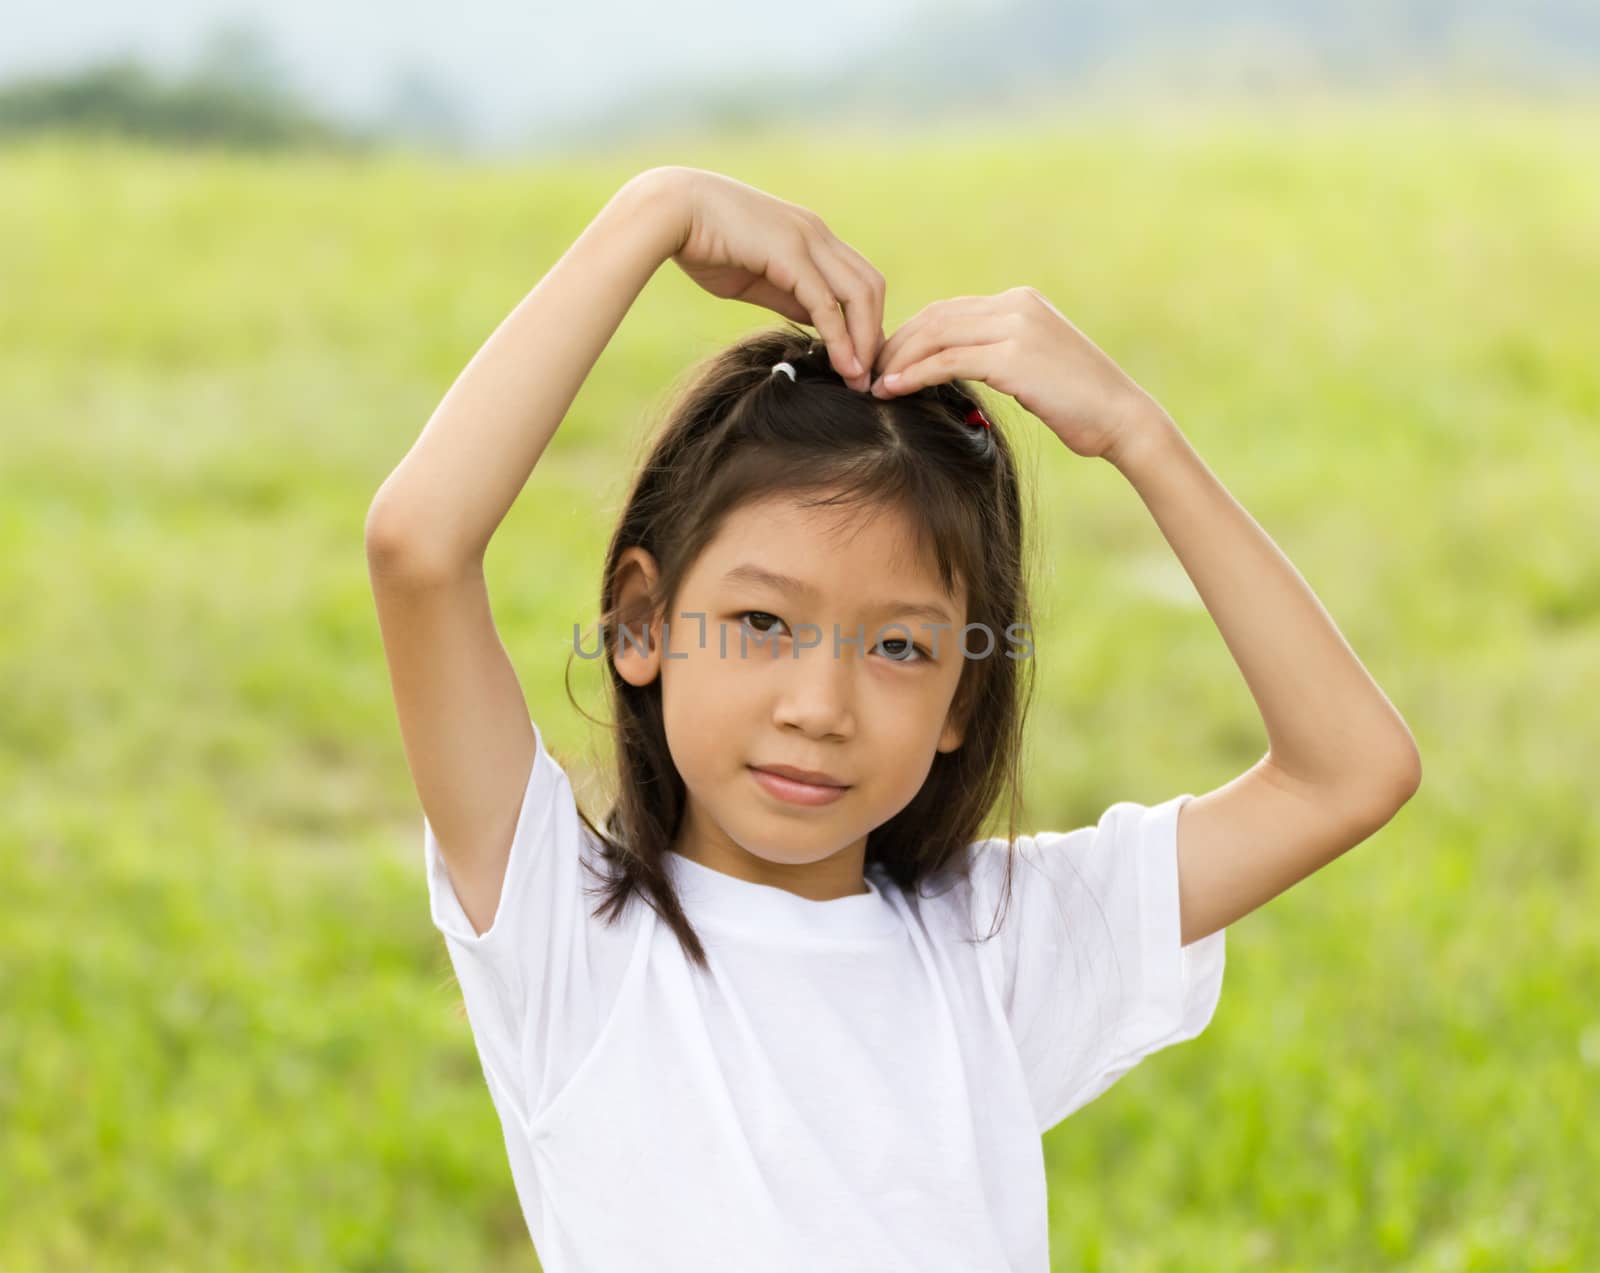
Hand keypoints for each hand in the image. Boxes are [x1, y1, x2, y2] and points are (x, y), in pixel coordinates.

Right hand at [653, 166, 884, 392]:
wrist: (671, 212)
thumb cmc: (703, 244)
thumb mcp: (755, 279)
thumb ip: (788, 296)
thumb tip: (816, 320)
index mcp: (810, 236)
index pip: (858, 280)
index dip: (865, 322)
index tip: (860, 361)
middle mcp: (817, 233)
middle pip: (871, 286)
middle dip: (873, 334)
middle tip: (868, 376)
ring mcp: (807, 239)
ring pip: (861, 293)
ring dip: (864, 340)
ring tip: (859, 380)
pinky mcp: (790, 253)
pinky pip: (826, 303)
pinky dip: (841, 338)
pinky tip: (843, 366)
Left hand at [869, 286, 1169, 461]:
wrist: (1122, 418)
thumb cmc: (1079, 405)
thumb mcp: (1033, 368)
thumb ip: (997, 355)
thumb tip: (952, 367)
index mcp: (1019, 302)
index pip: (948, 310)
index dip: (909, 334)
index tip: (884, 360)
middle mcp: (1016, 305)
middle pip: (935, 317)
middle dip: (895, 344)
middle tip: (867, 371)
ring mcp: (1015, 326)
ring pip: (936, 335)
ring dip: (898, 359)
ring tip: (873, 384)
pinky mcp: (1013, 356)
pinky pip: (948, 361)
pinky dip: (914, 374)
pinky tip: (893, 389)